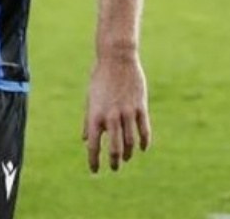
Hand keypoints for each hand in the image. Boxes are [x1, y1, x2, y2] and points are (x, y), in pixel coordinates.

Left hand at [83, 53, 151, 172]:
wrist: (116, 59)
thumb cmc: (100, 78)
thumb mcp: (90, 99)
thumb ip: (88, 121)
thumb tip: (85, 140)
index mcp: (95, 115)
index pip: (94, 146)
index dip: (94, 161)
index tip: (95, 171)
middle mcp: (111, 116)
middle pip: (115, 149)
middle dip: (114, 162)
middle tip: (114, 168)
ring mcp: (127, 112)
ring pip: (131, 142)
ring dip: (129, 154)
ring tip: (127, 158)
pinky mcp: (140, 107)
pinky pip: (144, 130)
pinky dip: (144, 142)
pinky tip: (142, 148)